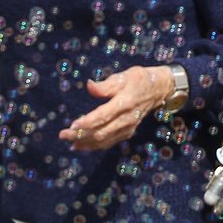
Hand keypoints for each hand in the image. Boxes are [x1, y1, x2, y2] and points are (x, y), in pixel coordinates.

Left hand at [61, 66, 175, 150]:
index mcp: (124, 103)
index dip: (87, 123)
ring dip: (86, 143)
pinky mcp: (127, 132)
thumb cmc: (139, 79)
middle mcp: (126, 119)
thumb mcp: (123, 76)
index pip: (103, 116)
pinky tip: (82, 145)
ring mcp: (127, 128)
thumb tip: (88, 86)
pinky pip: (109, 142)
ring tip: (70, 143)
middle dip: (80, 135)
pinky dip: (95, 146)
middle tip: (63, 135)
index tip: (71, 126)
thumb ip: (105, 85)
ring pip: (104, 141)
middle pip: (101, 132)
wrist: (159, 89)